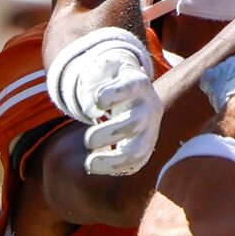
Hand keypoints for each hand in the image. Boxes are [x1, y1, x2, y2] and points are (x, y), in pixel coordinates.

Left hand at [46, 27, 163, 175]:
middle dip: (107, 133)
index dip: (115, 93)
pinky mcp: (144, 146)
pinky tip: (96, 166)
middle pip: (133, 123)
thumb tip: (89, 85)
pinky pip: (135, 163)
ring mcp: (148, 129)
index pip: (132, 85)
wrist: (130, 93)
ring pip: (138, 150)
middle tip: (87, 139)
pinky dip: (115, 169)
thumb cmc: (111, 79)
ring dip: (112, 159)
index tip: (97, 101)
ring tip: (89, 162)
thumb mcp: (104, 66)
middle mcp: (147, 107)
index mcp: (136, 82)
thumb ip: (96, 69)